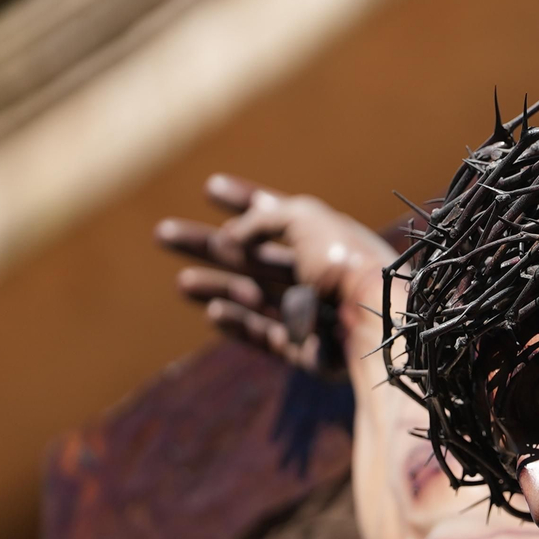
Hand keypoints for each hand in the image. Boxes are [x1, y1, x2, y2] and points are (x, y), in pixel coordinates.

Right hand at [156, 174, 394, 374]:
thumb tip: (231, 236)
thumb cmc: (344, 262)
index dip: (244, 199)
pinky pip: (265, 335)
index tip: (210, 186)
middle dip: (209, 244)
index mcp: (326, 238)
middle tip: (163, 233)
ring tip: (181, 282)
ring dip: (216, 286)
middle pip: (253, 255)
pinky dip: (238, 323)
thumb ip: (261, 217)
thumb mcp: (304, 217)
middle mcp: (318, 274)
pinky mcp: (306, 352)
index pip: (278, 213)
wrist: (375, 321)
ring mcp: (311, 314)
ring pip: (253, 297)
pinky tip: (214, 311)